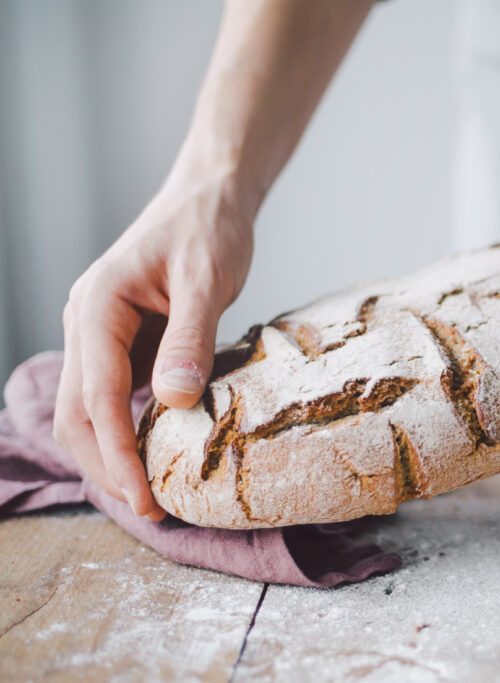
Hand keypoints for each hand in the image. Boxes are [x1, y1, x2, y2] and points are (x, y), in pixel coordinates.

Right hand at [54, 164, 254, 518]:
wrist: (209, 196)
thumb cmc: (208, 228)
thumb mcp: (207, 279)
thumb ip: (191, 337)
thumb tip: (176, 401)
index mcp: (97, 307)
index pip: (98, 398)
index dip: (119, 453)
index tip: (147, 497)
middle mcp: (86, 323)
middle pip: (77, 413)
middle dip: (107, 465)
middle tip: (151, 508)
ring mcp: (99, 332)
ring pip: (88, 407)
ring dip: (112, 451)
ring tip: (151, 492)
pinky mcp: (122, 338)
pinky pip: (113, 392)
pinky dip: (127, 426)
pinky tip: (157, 449)